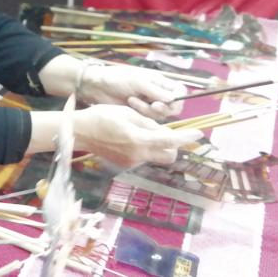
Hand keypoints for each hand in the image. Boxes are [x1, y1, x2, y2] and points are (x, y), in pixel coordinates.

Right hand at [74, 104, 201, 166]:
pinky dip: (143, 149)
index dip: (187, 137)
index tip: (199, 133)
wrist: (79, 132)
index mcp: (139, 139)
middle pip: (169, 155)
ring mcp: (131, 162)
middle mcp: (138, 155)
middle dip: (172, 146)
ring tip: (140, 132)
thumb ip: (148, 123)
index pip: (171, 140)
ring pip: (155, 156)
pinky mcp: (125, 165)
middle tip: (165, 132)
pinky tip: (128, 139)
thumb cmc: (101, 116)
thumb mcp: (127, 113)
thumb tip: (163, 131)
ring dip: (156, 146)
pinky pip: (143, 157)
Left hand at [78, 63, 186, 118]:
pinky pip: (149, 121)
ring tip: (132, 100)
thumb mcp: (137, 81)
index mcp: (160, 82)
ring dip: (148, 110)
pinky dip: (141, 114)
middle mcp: (158, 94)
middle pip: (173, 107)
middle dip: (164, 108)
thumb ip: (155, 91)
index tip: (168, 101)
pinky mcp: (140, 116)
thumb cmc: (117, 78)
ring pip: (161, 115)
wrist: (97, 87)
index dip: (179, 98)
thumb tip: (173, 101)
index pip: (180, 92)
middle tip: (153, 105)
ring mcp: (149, 106)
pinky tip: (130, 105)